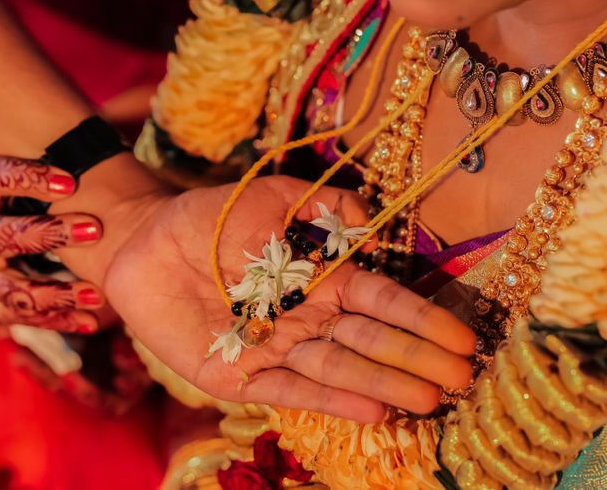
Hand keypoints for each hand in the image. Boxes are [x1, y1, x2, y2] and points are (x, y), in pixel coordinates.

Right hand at [0, 156, 107, 332]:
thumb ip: (32, 173)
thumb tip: (101, 147)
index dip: (27, 178)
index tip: (70, 181)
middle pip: (2, 237)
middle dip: (49, 234)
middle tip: (95, 229)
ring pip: (12, 289)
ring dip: (56, 293)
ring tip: (95, 294)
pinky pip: (21, 318)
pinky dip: (56, 320)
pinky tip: (88, 319)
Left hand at [90, 175, 476, 420]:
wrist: (144, 244)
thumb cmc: (209, 217)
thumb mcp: (269, 196)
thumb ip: (321, 206)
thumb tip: (372, 221)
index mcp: (318, 277)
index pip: (381, 299)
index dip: (420, 318)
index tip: (462, 337)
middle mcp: (305, 318)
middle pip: (370, 340)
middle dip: (416, 358)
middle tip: (462, 378)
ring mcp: (274, 349)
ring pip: (338, 369)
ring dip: (384, 385)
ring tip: (428, 400)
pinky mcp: (238, 375)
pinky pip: (289, 389)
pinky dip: (329, 400)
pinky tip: (371, 411)